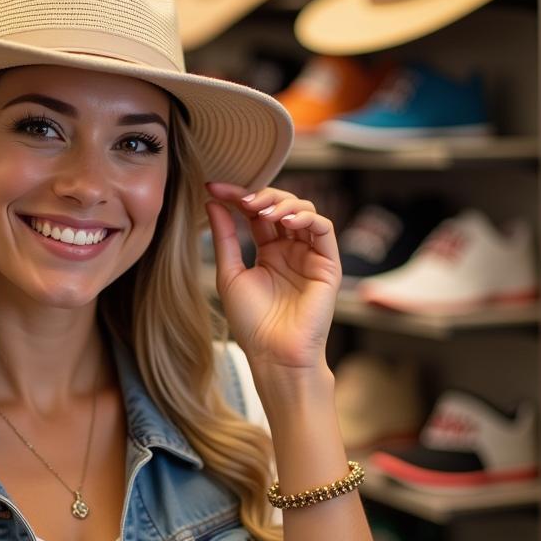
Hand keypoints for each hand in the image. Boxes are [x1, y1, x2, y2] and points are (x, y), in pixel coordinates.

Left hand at [204, 181, 341, 372]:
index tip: (213, 186)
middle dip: (261, 195)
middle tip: (242, 198)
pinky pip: (324, 229)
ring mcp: (310, 255)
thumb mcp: (230, 274)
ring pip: (304, 211)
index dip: (237, 196)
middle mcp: (291, 250)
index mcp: (268, 252)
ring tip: (261, 211)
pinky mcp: (328, 264)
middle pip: (280, 206)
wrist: (274, 355)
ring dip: (282, 203)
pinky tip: (285, 221)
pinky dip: (306, 217)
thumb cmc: (251, 323)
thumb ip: (225, 237)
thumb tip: (212, 201)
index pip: (255, 213)